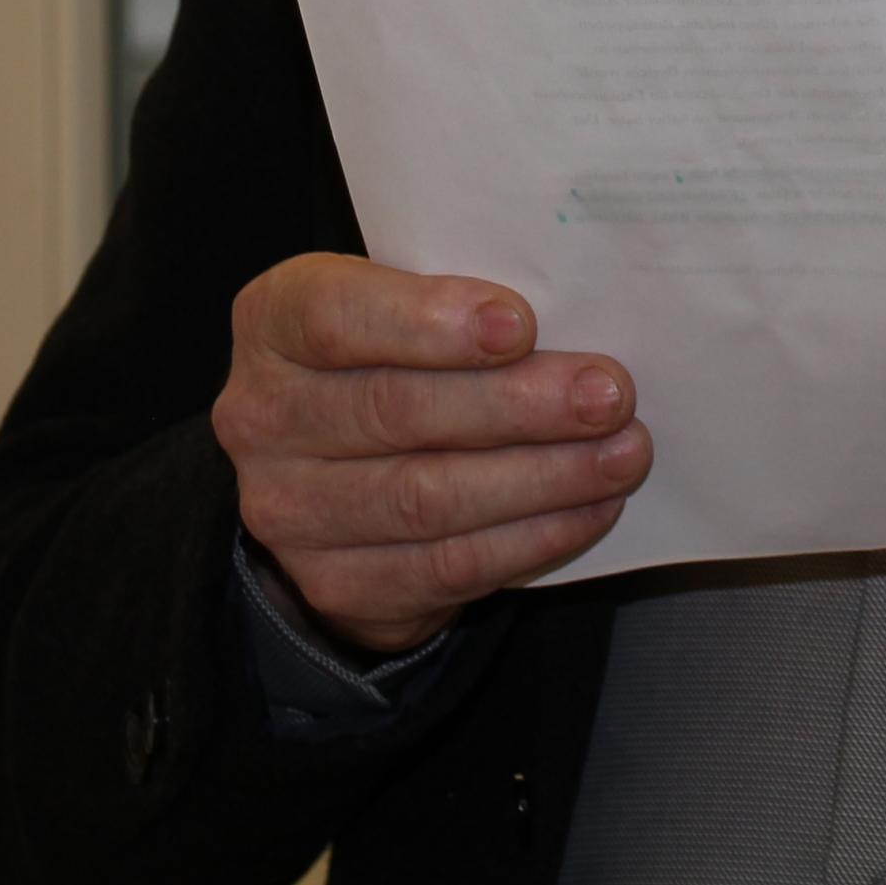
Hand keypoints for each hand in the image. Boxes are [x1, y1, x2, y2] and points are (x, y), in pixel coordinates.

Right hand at [211, 255, 650, 654]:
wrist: (336, 469)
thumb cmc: (393, 354)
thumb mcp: (399, 300)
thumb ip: (458, 301)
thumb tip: (576, 312)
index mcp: (274, 321)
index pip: (336, 318)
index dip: (429, 322)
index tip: (521, 324)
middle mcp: (263, 418)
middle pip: (397, 412)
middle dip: (518, 405)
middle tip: (609, 395)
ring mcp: (290, 512)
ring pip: (428, 498)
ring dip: (542, 477)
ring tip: (622, 454)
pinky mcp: (337, 584)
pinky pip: (447, 566)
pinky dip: (531, 537)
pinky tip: (590, 507)